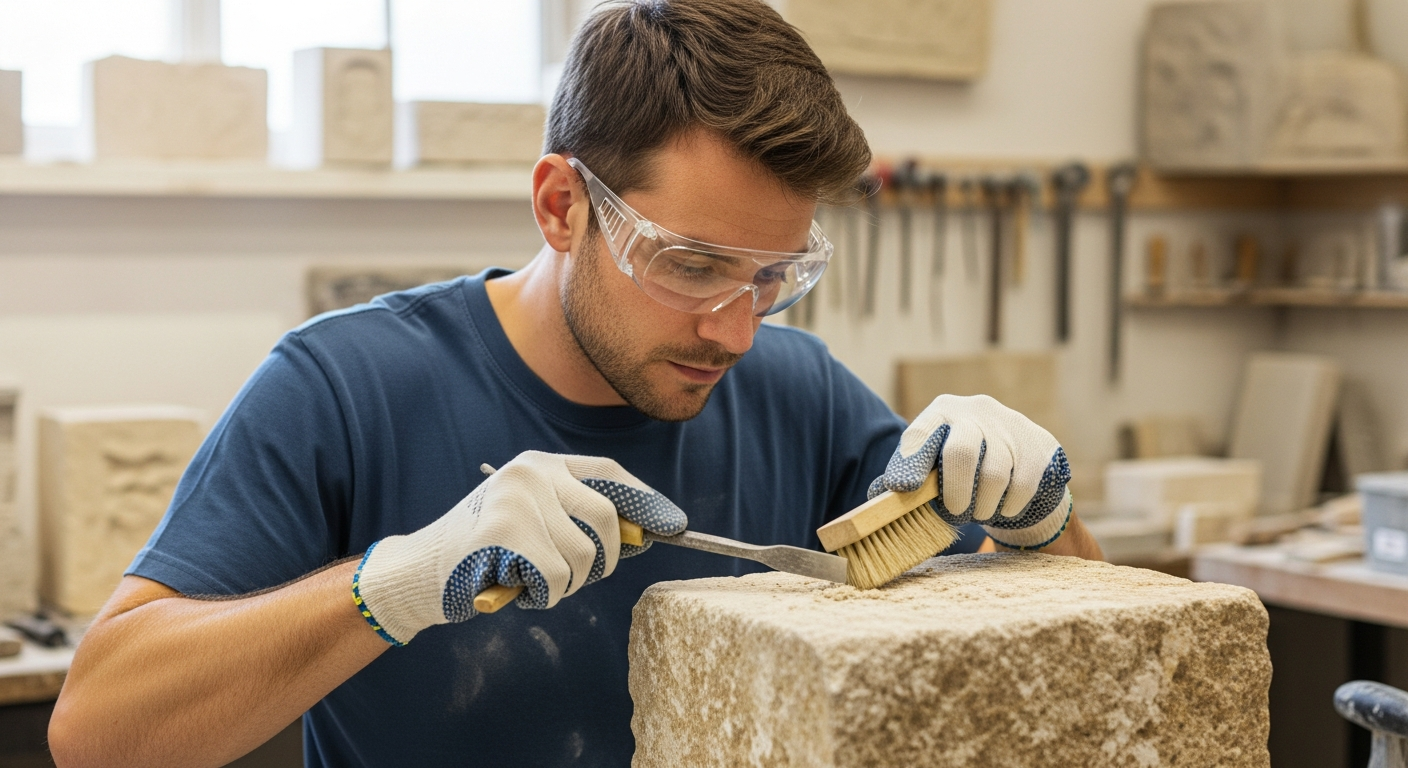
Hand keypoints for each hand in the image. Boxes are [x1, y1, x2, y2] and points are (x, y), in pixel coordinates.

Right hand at [352, 451, 686, 644]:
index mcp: (541, 464)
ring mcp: (517, 498)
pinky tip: (515, 587)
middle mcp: (532, 472)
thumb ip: (579, 519)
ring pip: (584, 556)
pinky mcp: (504, 531)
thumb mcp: (534, 521)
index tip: (673, 525)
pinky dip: (544, 596)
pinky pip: (557, 577)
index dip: (646, 501)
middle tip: (576, 578)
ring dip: (567, 585)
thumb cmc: (484, 553)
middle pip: (609, 517)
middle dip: (605, 559)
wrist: (418, 572)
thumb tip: (647, 533)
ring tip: (530, 580)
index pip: (611, 474)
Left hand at [868, 394, 1071, 549]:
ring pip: (994, 473)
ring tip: (977, 512)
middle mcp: (974, 410)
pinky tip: (1002, 507)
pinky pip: (1021, 484)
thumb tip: (877, 505)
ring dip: (983, 505)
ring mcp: (1010, 424)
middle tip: (955, 512)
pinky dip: (1009, 505)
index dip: (911, 461)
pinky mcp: (1038, 444)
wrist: (1019, 449)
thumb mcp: (935, 460)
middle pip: (961, 451)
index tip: (905, 489)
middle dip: (955, 491)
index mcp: (940, 412)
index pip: (921, 433)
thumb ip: (908, 478)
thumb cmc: (961, 460)